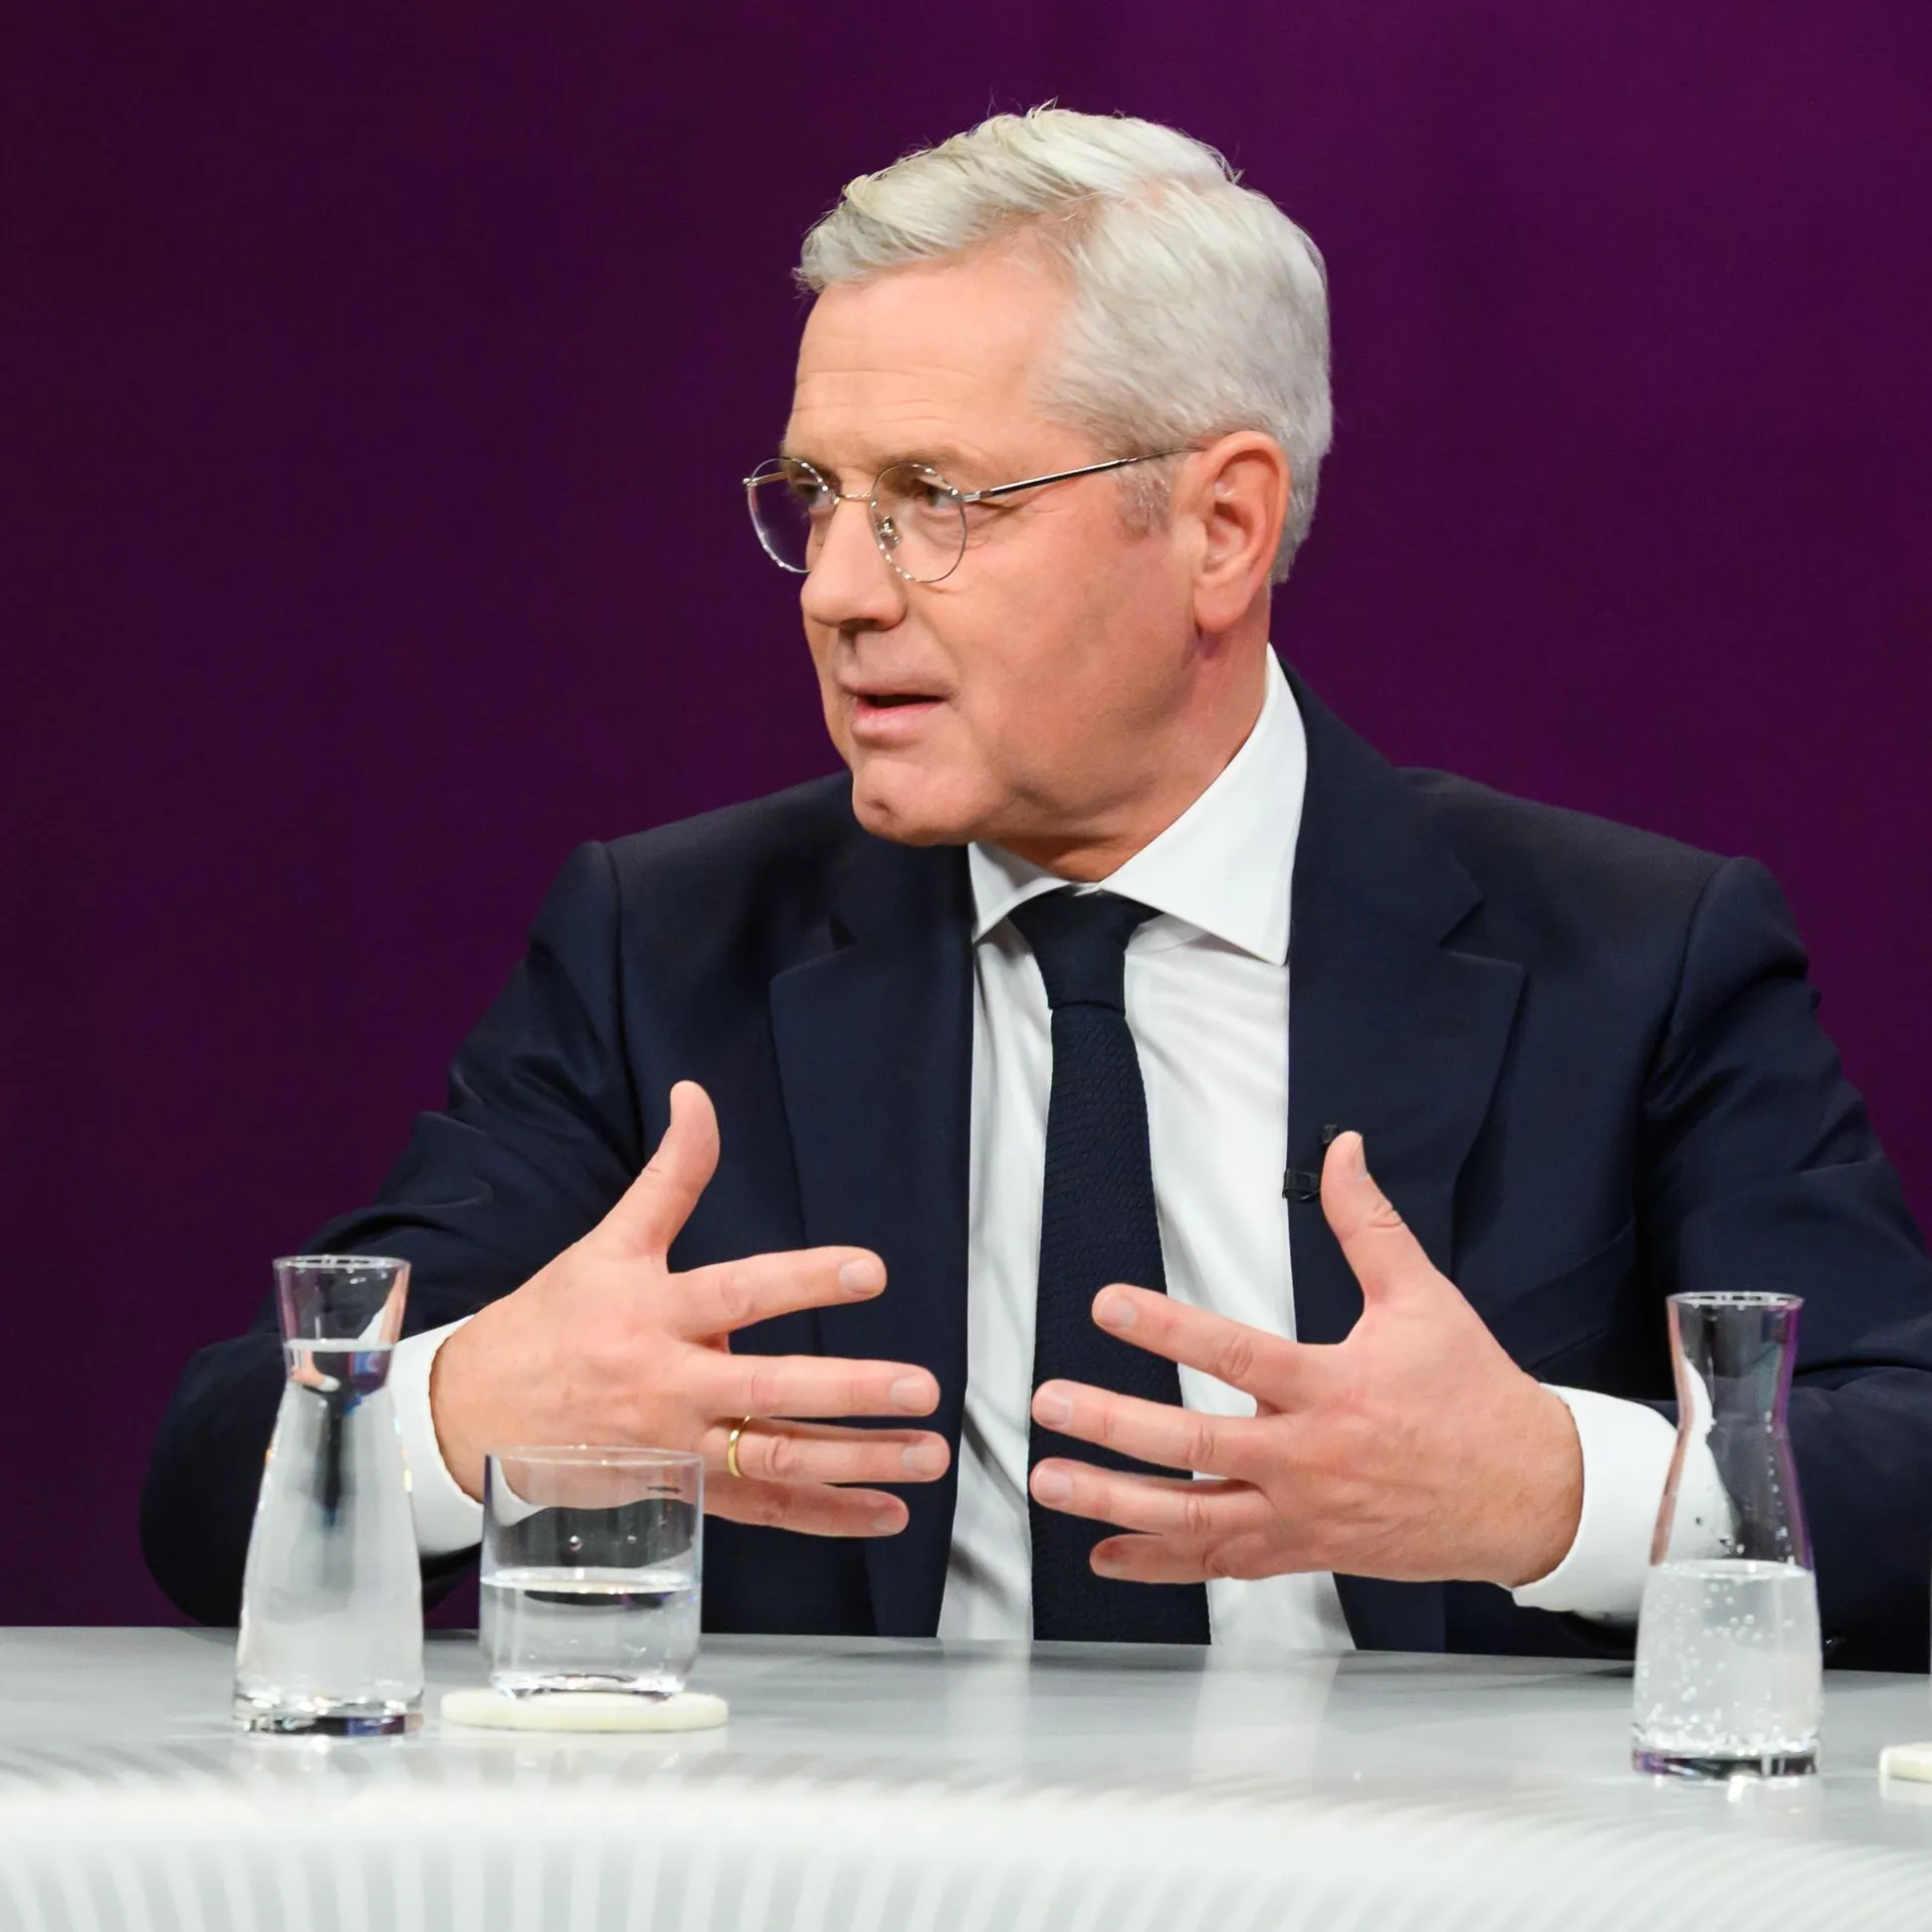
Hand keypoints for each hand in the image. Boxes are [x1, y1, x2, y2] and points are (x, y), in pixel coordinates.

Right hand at [430, 1080, 947, 1534]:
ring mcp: (677, 1448)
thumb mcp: (609, 1240)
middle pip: (769, 1390)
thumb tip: (698, 1094)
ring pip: (775, 1459)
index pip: (740, 1291)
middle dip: (849, 1391)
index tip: (871, 1272)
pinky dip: (826, 1517)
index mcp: (654, 1313)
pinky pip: (762, 1511)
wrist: (474, 1416)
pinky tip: (886, 1515)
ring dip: (859, 1463)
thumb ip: (670, 1174)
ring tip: (929, 1457)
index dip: (806, 1280)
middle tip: (920, 1388)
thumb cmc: (554, 1320)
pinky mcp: (682, 1495)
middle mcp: (668, 1384)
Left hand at [1025, 1131, 1581, 1588]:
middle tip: (1049, 1405)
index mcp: (1333, 1388)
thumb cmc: (1473, 1395)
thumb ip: (1367, 1224)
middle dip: (1114, 1426)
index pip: (1234, 1355)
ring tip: (1050, 1482)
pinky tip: (1104, 1556)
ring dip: (1116, 1504)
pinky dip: (1160, 1563)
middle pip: (1197, 1445)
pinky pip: (1221, 1562)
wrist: (1530, 1496)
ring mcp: (1303, 1515)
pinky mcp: (1305, 1552)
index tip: (1105, 1305)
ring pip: (1195, 1517)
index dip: (1166, 1329)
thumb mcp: (1423, 1298)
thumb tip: (1340, 1148)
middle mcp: (1310, 1459)